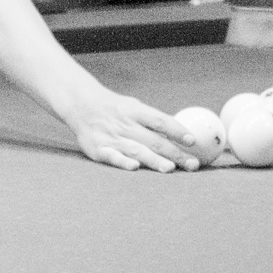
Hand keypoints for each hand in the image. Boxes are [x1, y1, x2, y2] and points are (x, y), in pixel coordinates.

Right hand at [66, 87, 198, 171]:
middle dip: (174, 153)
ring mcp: (111, 137)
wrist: (80, 104)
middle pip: (153, 140)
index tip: (192, 141)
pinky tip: (134, 167)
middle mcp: (125, 124)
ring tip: (170, 168)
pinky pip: (112, 156)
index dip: (177, 130)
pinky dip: (122, 161)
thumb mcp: (133, 107)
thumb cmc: (115, 109)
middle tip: (192, 164)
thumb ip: (152, 121)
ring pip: (136, 150)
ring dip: (154, 160)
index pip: (160, 121)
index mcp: (135, 111)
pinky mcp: (98, 148)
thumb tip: (182, 135)